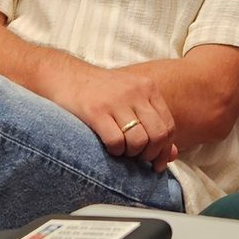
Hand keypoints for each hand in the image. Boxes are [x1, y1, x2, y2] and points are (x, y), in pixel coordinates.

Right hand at [54, 64, 176, 166]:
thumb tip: (172, 154)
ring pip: (139, 141)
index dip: (164, 149)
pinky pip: (116, 141)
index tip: (155, 163)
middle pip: (157, 135)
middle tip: (138, 159)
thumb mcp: (131, 101)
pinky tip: (109, 148)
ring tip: (123, 151)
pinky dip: (115, 152)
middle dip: (150, 154)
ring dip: (132, 154)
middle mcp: (135, 92)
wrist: (66, 76)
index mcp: (148, 88)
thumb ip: (153, 124)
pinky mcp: (95, 111)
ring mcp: (115, 101)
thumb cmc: (101, 93)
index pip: (168, 125)